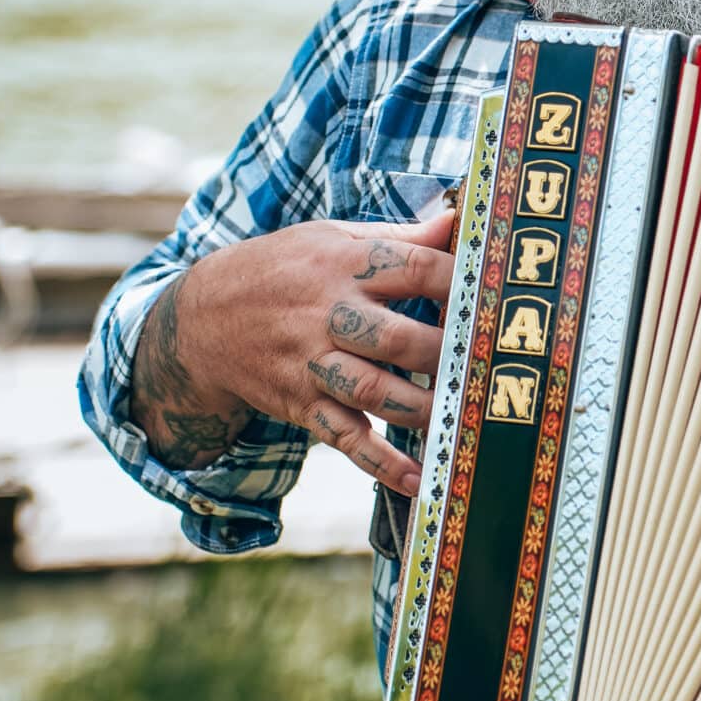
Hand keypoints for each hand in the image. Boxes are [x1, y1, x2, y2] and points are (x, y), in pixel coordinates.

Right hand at [130, 210, 455, 492]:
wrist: (203, 319)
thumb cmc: (284, 270)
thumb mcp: (330, 238)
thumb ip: (398, 236)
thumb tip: (457, 220)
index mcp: (343, 264)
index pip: (412, 269)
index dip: (458, 283)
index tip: (497, 296)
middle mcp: (326, 315)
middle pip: (395, 337)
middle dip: (445, 353)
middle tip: (487, 364)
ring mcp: (311, 364)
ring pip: (372, 391)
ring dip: (421, 409)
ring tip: (463, 416)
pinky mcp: (301, 404)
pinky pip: (344, 438)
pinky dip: (381, 464)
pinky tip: (419, 480)